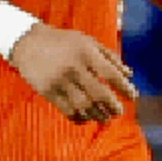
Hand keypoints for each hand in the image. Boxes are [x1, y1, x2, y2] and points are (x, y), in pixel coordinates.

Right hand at [2, 21, 142, 125]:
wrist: (28, 43)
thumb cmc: (63, 42)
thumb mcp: (88, 42)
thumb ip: (110, 57)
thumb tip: (130, 75)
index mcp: (86, 53)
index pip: (111, 75)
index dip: (125, 88)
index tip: (132, 97)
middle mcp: (74, 67)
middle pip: (100, 94)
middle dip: (113, 107)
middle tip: (119, 112)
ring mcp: (60, 81)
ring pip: (84, 106)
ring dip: (98, 116)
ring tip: (104, 118)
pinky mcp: (48, 91)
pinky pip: (67, 110)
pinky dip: (80, 118)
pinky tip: (86, 118)